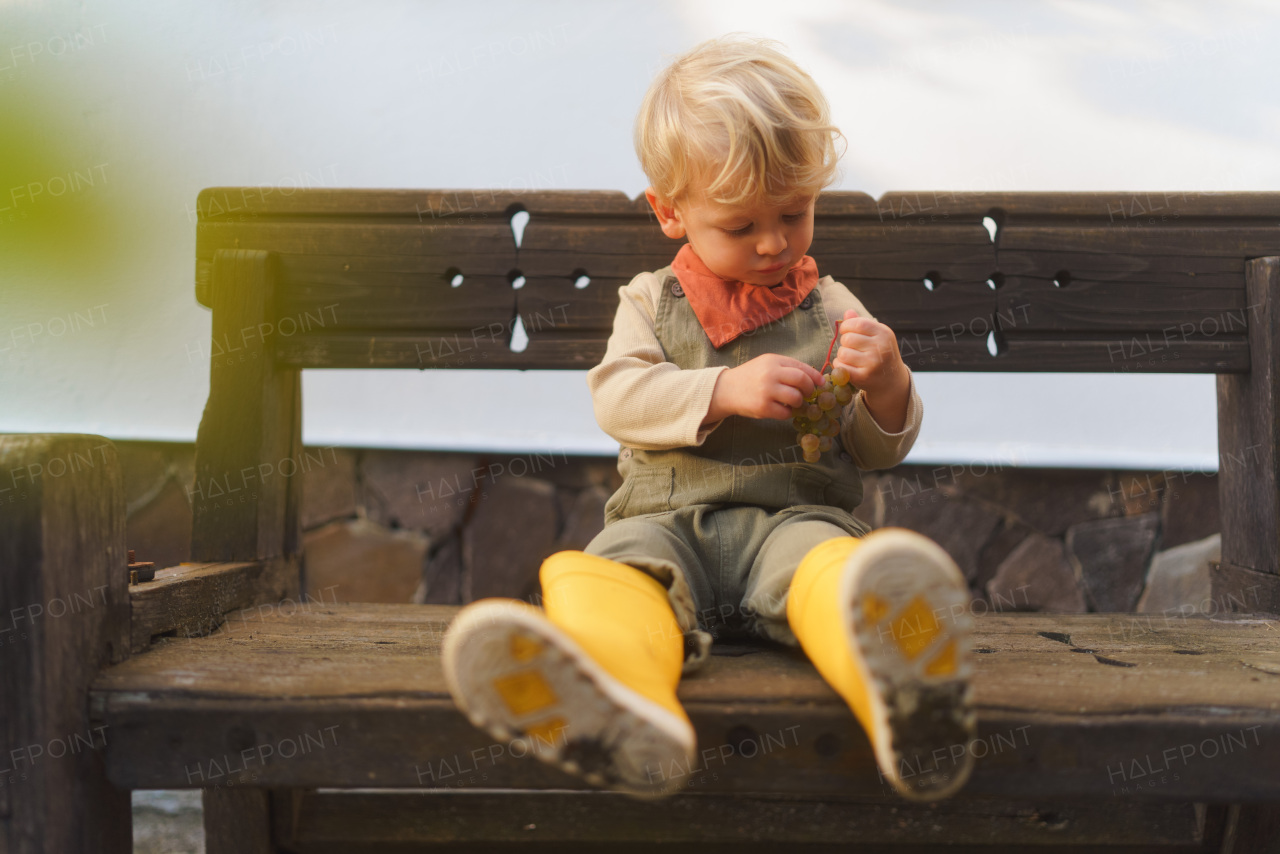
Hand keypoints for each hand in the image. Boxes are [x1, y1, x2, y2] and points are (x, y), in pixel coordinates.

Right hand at [705, 353, 823, 423]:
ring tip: (793, 402)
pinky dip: (788, 413)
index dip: (815, 376)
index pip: (801, 367)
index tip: (821, 382)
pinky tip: (782, 409)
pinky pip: (786, 413)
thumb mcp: (766, 364)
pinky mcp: (763, 408)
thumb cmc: (750, 376)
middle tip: (808, 394)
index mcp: (773, 361)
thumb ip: (786, 367)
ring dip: (799, 402)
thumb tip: (812, 377)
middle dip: (809, 389)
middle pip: (801, 380)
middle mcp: (770, 374)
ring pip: (796, 398)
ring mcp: (766, 391)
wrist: (726, 390)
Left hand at [832, 309, 907, 396]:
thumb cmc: (881, 354)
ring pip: (842, 353)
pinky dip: (840, 366)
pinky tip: (848, 367)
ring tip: (851, 358)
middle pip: (848, 339)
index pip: (858, 323)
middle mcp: (880, 348)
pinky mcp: (863, 377)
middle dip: (845, 342)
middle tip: (852, 348)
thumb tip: (848, 312)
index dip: (847, 326)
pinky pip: (841, 367)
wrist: (892, 380)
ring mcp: (873, 363)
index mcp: (884, 333)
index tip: (846, 331)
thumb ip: (862, 323)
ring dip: (842, 355)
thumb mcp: (877, 336)